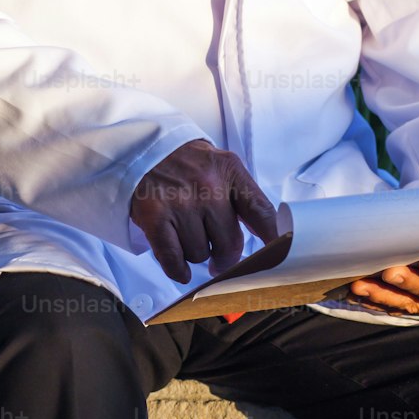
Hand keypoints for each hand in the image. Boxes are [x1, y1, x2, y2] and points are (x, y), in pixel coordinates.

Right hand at [129, 139, 278, 282]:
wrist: (143, 148)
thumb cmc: (188, 163)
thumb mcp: (220, 165)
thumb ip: (242, 196)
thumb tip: (267, 236)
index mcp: (229, 170)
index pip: (260, 211)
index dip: (272, 239)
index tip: (275, 258)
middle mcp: (207, 186)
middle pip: (230, 243)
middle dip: (225, 256)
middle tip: (219, 258)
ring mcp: (180, 202)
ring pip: (200, 254)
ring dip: (196, 253)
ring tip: (188, 235)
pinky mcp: (154, 216)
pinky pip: (173, 259)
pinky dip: (178, 270)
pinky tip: (181, 268)